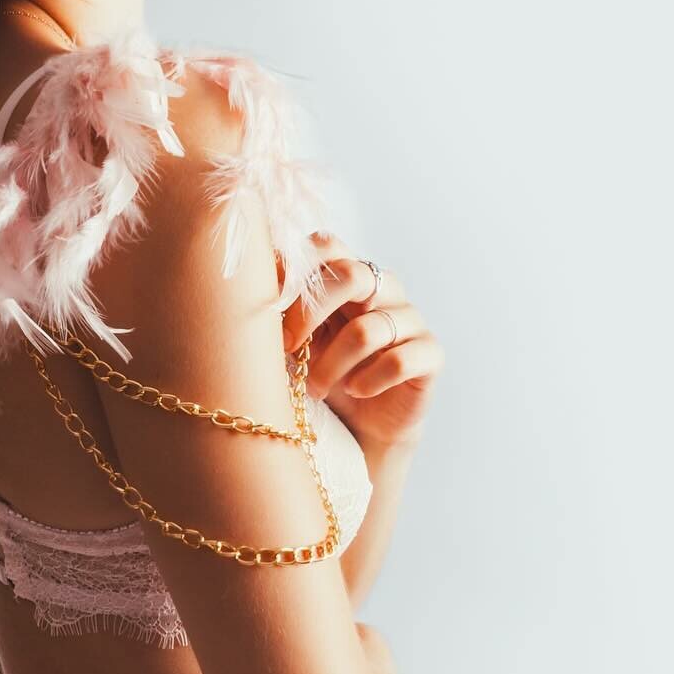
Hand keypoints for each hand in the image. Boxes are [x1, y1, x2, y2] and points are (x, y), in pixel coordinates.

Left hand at [281, 231, 442, 451]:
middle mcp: (383, 289)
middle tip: (289, 348)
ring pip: (369, 328)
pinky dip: (370, 379)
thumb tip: (243, 284)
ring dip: (333, 364)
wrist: (362, 428)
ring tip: (316, 388)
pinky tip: (356, 391)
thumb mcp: (296, 340)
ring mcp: (410, 320)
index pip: (328, 245)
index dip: (296, 273)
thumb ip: (281, 308)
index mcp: (348, 276)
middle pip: (351, 274)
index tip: (270, 310)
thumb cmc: (325, 375)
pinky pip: (400, 359)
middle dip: (311, 313)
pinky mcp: (430, 354)